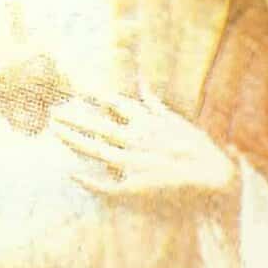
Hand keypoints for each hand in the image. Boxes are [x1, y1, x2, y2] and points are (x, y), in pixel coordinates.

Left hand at [53, 91, 235, 196]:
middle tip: (52, 112)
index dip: (92, 95)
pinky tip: (71, 172)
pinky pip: (106, 184)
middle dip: (73, 117)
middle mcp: (137, 140)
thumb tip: (142, 80)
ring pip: (96, 150)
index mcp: (147, 122)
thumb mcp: (175, 119)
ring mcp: (134, 164)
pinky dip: (88, 179)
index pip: (112, 103)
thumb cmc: (196, 147)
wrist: (215, 178)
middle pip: (97, 125)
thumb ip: (154, 102)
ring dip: (74, 140)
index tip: (74, 89)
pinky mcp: (136, 187)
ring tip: (55, 131)